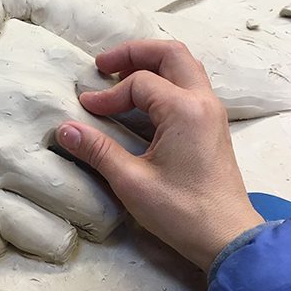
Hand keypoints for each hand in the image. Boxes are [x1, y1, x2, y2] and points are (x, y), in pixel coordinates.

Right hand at [56, 40, 263, 272]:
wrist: (226, 237)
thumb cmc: (180, 211)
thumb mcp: (131, 181)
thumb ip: (98, 150)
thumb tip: (64, 129)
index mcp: (184, 110)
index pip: (139, 83)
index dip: (108, 94)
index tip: (86, 110)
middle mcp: (203, 101)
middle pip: (170, 54)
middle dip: (133, 53)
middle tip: (103, 65)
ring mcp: (212, 112)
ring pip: (183, 67)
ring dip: (151, 64)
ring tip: (120, 76)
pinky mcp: (212, 125)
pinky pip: (189, 85)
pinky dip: (164, 80)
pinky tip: (143, 99)